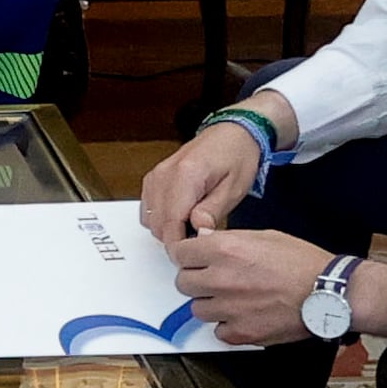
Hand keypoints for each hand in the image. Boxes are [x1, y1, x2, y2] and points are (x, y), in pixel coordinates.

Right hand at [140, 114, 274, 247]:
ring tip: (193, 226)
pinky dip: (162, 218)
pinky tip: (182, 216)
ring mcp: (156, 176)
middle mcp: (165, 174)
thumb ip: (212, 212)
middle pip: (158, 224)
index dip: (180, 245)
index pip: (170, 224)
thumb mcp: (233, 189)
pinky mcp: (154, 178)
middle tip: (200, 240)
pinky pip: (149, 209)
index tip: (194, 254)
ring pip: (150, 220)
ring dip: (168, 229)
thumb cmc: (237, 157)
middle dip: (176, 238)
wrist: (233, 133)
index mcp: (185, 176)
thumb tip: (198, 233)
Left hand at [166, 226, 337, 345]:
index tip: (192, 259)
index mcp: (226, 250)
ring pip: (198, 310)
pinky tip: (244, 315)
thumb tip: (204, 239)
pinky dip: (227, 326)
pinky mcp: (240, 333)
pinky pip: (218, 331)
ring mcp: (229, 309)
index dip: (186, 256)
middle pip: (183, 283)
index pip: (180, 253)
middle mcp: (222, 279)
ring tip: (234, 298)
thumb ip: (229, 239)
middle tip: (214, 279)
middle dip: (196, 280)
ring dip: (211, 304)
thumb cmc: (302, 263)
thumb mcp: (265, 236)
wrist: (328, 292)